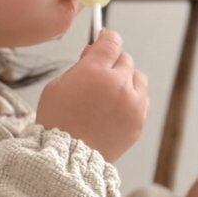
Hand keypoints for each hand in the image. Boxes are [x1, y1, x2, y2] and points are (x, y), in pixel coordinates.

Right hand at [35, 27, 148, 162]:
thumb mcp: (56, 86)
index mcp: (94, 70)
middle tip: (99, 74)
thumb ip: (79, 67)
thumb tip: (93, 55)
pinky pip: (142, 101)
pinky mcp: (138, 121)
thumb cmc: (56, 122)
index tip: (103, 39)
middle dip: (113, 63)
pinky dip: (132, 100)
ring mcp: (132, 104)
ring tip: (111, 93)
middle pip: (125, 59)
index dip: (106, 37)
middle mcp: (118, 83)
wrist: (67, 159)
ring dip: (127, 80)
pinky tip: (116, 109)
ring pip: (138, 78)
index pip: (111, 41)